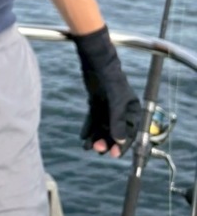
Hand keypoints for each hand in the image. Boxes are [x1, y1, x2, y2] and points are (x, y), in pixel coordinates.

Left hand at [73, 25, 140, 156]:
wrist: (96, 61)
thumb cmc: (110, 78)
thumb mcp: (115, 100)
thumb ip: (117, 120)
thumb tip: (119, 140)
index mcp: (132, 109)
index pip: (130, 132)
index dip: (122, 145)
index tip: (114, 154)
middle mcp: (121, 110)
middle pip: (115, 131)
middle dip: (107, 141)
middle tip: (99, 150)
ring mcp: (108, 106)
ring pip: (103, 126)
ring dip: (96, 136)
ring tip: (88, 146)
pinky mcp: (96, 102)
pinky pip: (93, 119)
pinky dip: (89, 128)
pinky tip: (83, 137)